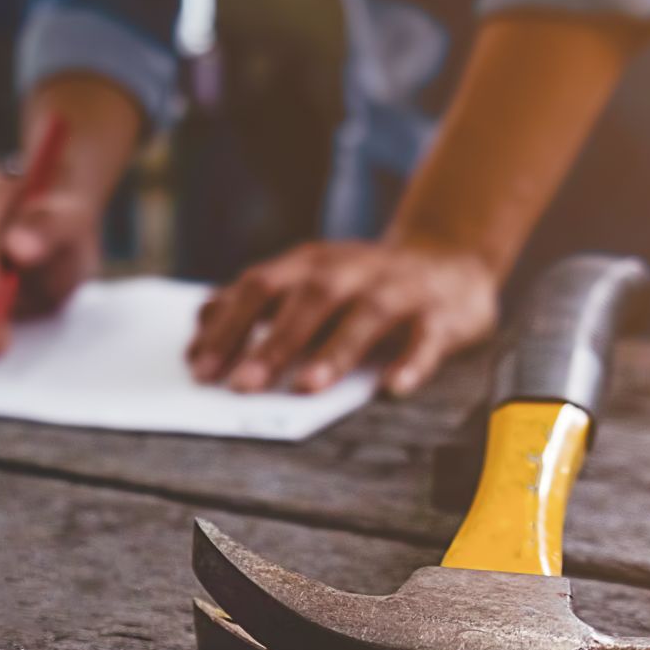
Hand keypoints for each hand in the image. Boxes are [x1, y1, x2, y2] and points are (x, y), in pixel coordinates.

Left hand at [187, 239, 500, 396]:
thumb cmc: (360, 285)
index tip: (199, 370)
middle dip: (273, 343)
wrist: (450, 261)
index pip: (260, 288)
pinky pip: (427, 338)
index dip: (228, 327)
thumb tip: (198, 326)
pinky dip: (412, 362)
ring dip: (335, 350)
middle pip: (308, 300)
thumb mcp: (306, 282)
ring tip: (306, 387)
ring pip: (365, 315)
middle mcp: (351, 269)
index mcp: (310, 264)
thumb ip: (256, 303)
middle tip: (242, 386)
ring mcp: (399, 289)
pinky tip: (392, 388)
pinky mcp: (442, 314)